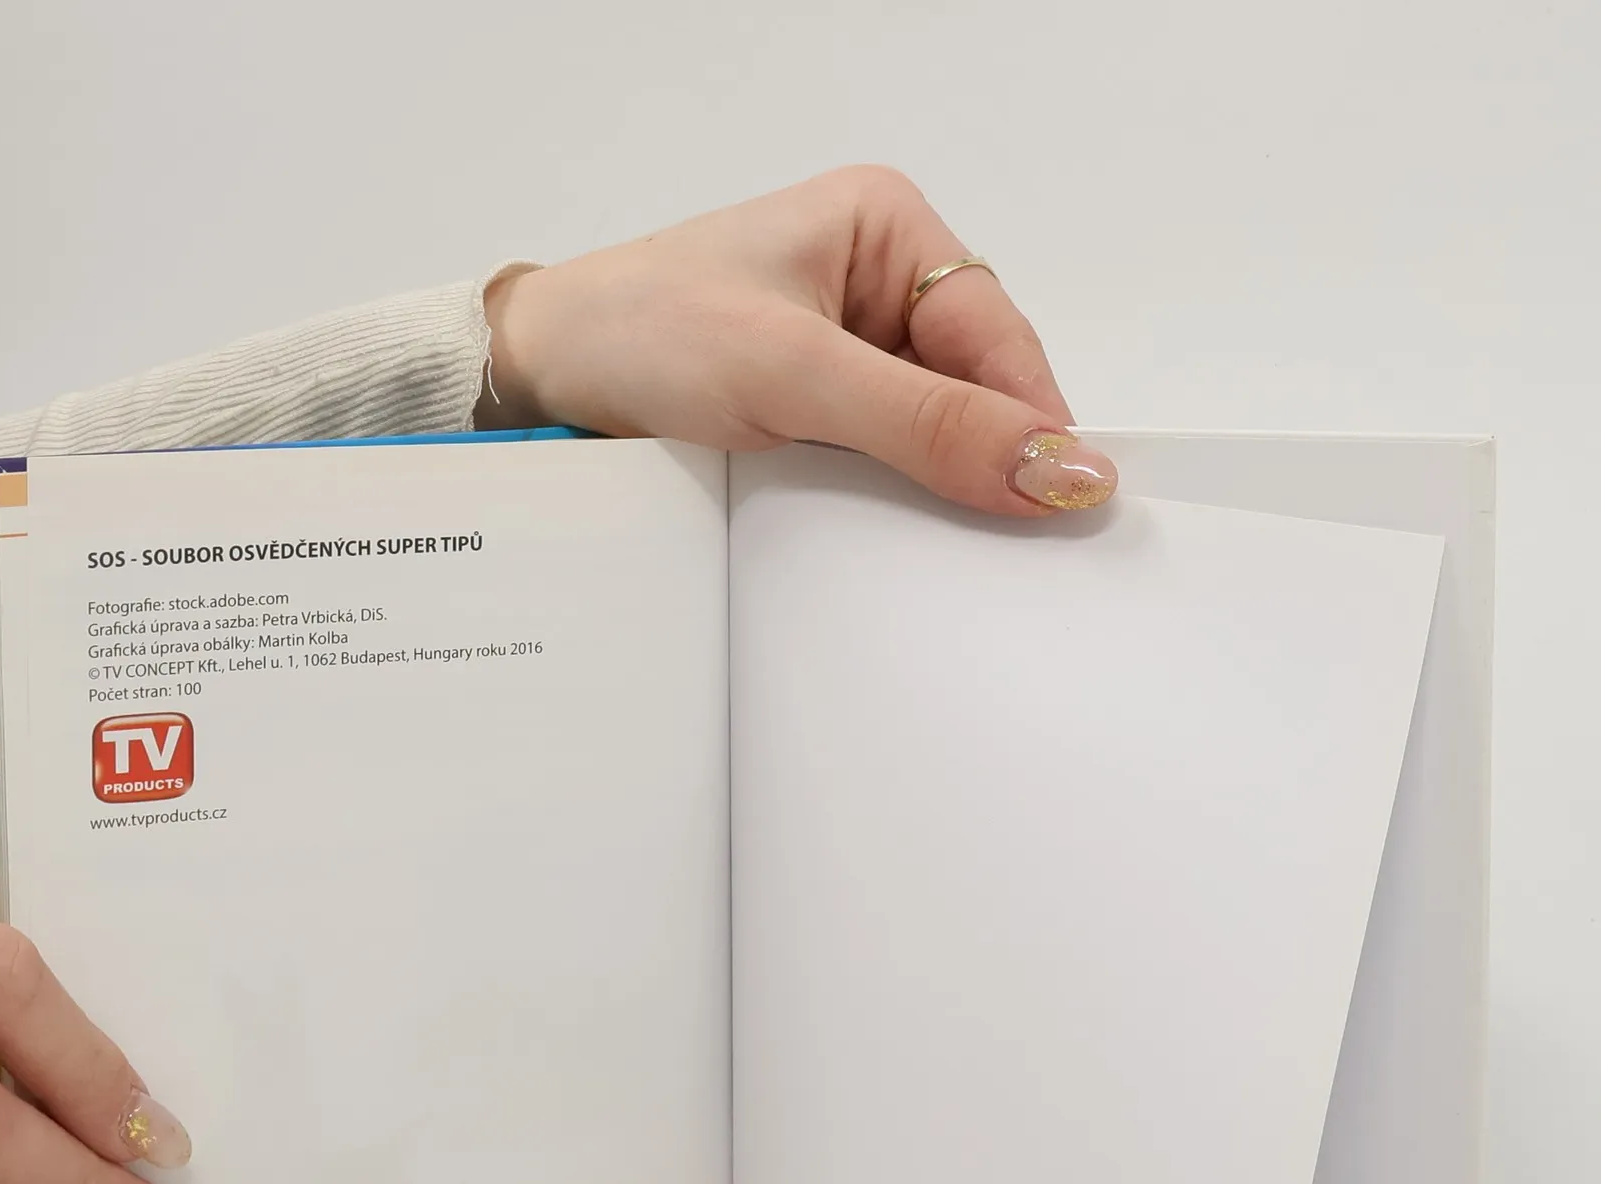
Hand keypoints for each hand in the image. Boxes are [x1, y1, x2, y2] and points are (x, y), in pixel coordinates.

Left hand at [476, 165, 1116, 517]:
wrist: (538, 377)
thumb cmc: (642, 332)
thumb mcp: (795, 376)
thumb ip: (928, 424)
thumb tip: (1056, 465)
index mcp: (887, 228)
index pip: (999, 337)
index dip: (1030, 422)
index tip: (1063, 504)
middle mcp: (877, 282)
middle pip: (975, 388)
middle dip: (980, 457)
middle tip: (995, 538)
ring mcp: (846, 350)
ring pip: (932, 432)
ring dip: (929, 485)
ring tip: (921, 532)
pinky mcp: (814, 408)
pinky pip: (882, 461)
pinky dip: (884, 498)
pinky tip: (874, 527)